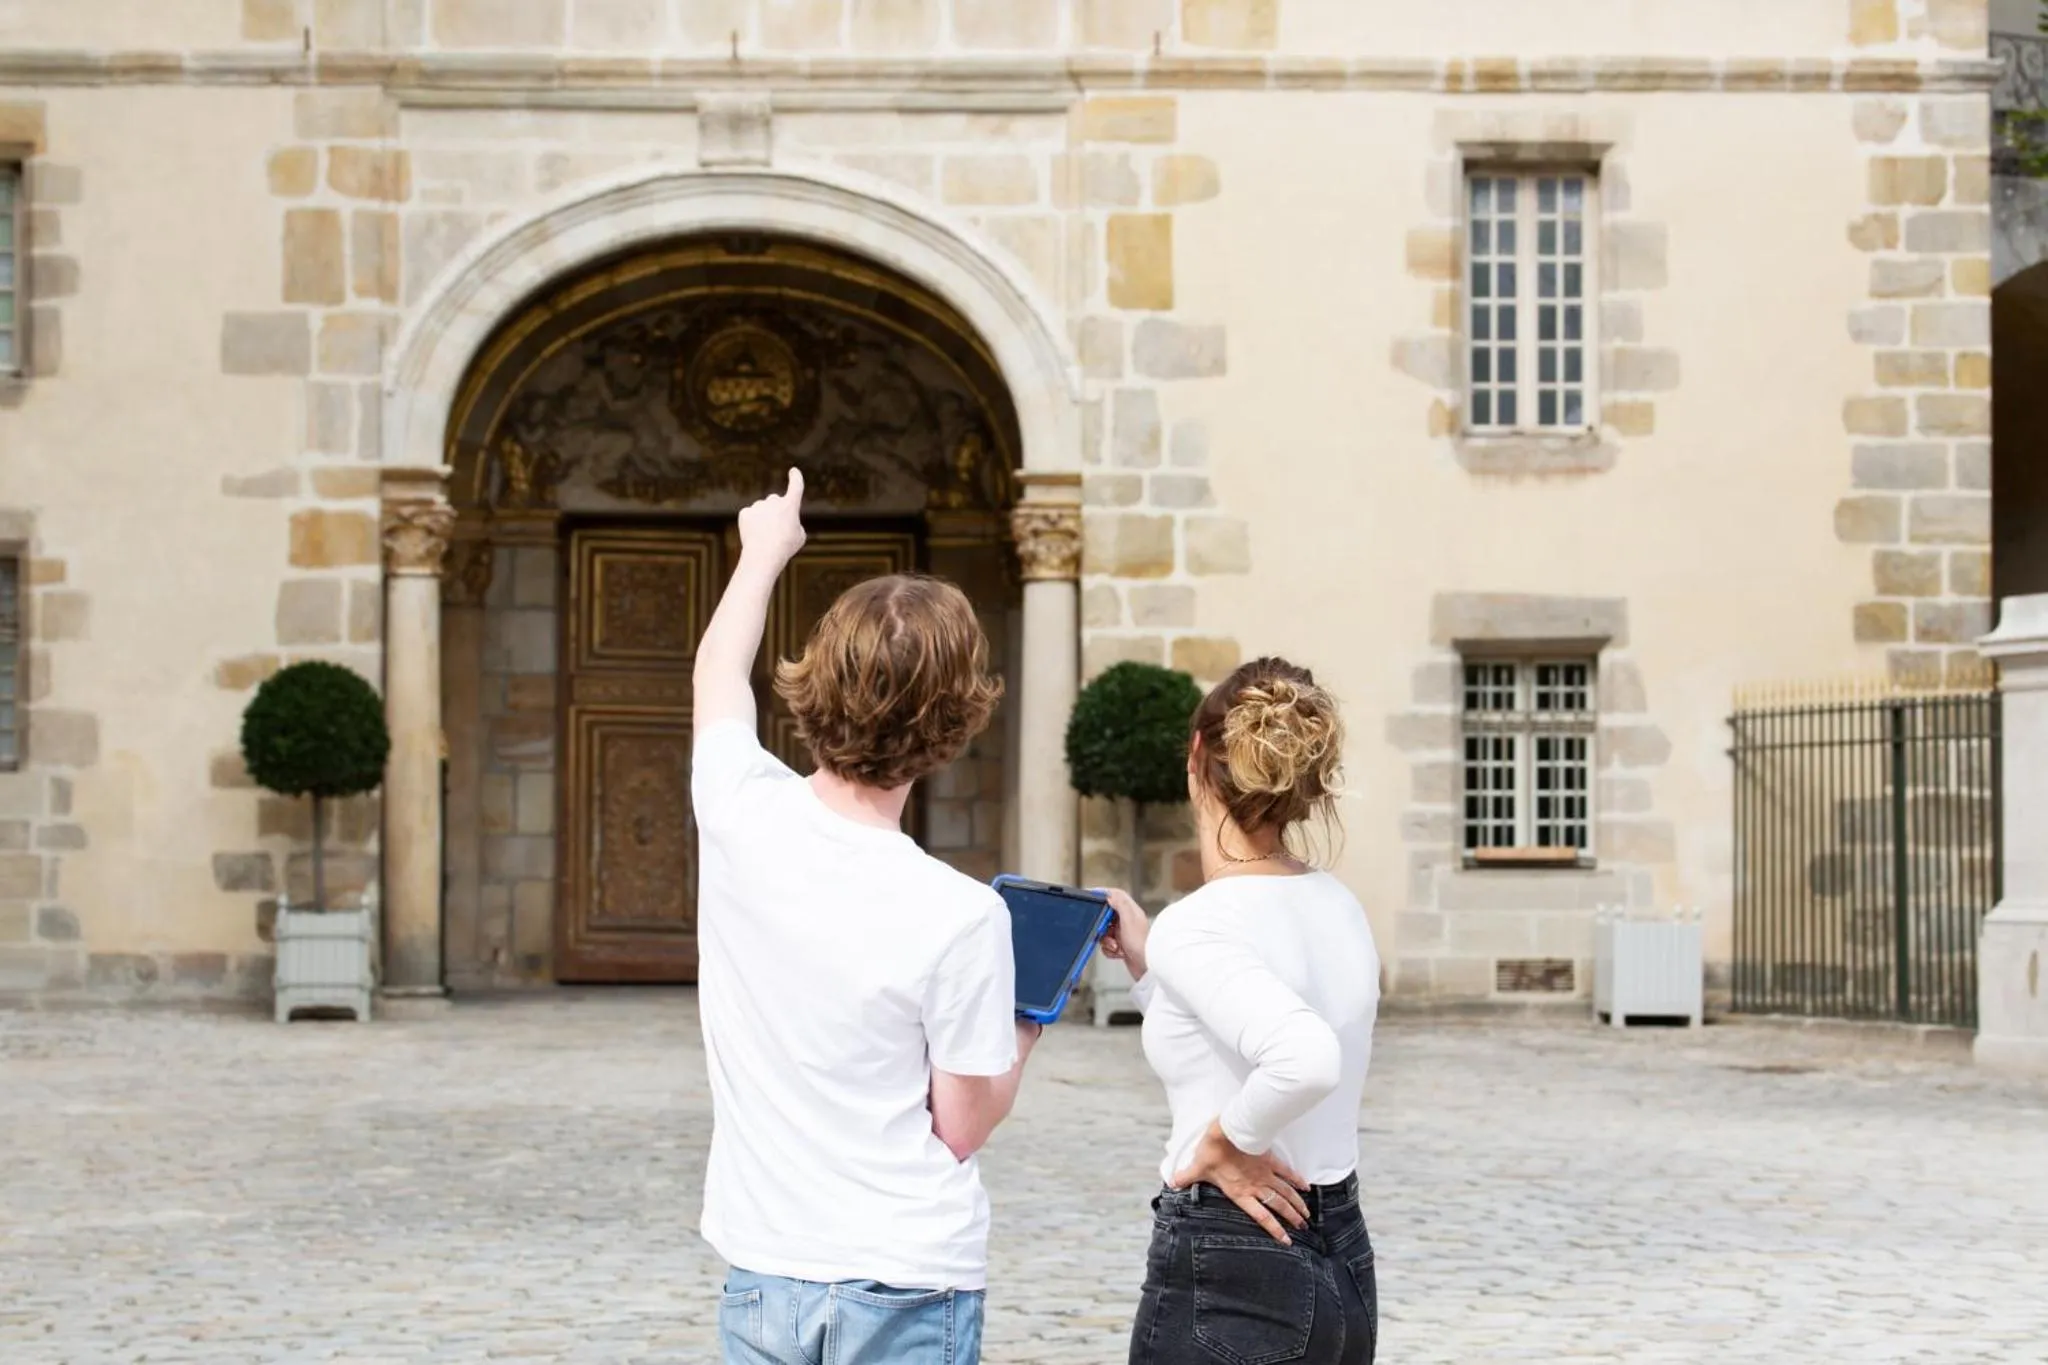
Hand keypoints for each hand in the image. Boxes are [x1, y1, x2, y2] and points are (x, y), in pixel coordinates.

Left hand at [737, 468, 806, 568]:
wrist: (763, 555)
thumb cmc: (785, 548)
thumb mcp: (799, 536)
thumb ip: (794, 523)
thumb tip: (785, 520)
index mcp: (791, 505)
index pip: (796, 486)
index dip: (796, 478)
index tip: (793, 471)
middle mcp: (774, 501)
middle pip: (775, 500)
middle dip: (776, 509)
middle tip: (777, 528)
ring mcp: (758, 506)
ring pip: (762, 509)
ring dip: (764, 518)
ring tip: (765, 537)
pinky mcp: (745, 512)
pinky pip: (750, 515)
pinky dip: (752, 523)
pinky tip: (754, 535)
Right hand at [1097, 888, 1150, 980]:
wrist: (1148, 968)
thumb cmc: (1142, 945)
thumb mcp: (1129, 921)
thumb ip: (1121, 905)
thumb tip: (1110, 894)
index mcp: (1131, 912)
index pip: (1116, 896)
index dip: (1104, 893)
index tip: (1092, 894)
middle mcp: (1128, 922)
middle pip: (1107, 916)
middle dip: (1102, 925)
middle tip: (1103, 931)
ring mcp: (1124, 935)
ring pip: (1105, 932)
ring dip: (1106, 941)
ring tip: (1115, 946)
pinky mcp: (1122, 947)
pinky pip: (1107, 945)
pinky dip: (1110, 950)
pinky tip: (1119, 954)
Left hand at [1168, 1119, 1310, 1245]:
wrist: (1227, 1129)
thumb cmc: (1212, 1149)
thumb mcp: (1198, 1166)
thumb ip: (1187, 1176)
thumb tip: (1172, 1182)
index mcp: (1240, 1192)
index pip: (1261, 1216)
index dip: (1275, 1229)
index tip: (1287, 1240)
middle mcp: (1256, 1186)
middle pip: (1278, 1205)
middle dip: (1292, 1218)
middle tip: (1303, 1228)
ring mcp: (1265, 1173)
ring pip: (1285, 1192)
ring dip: (1297, 1203)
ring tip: (1307, 1215)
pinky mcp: (1269, 1159)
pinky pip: (1286, 1172)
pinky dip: (1297, 1180)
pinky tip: (1306, 1187)